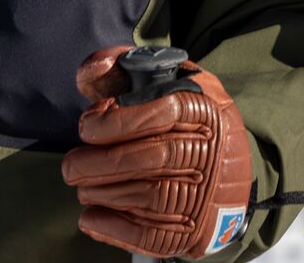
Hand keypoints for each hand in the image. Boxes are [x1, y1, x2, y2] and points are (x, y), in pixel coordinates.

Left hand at [61, 45, 253, 257]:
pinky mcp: (196, 229)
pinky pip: (155, 234)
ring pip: (152, 197)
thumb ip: (123, 69)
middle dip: (101, 164)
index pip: (164, 111)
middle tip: (71, 167)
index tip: (88, 127)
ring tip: (83, 187)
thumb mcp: (168, 82)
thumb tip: (93, 68)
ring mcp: (207, 192)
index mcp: (204, 107)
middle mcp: (212, 149)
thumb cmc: (187, 119)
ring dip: (104, 194)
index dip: (118, 122)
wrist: (232, 169)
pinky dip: (116, 229)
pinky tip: (91, 217)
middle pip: (154, 158)